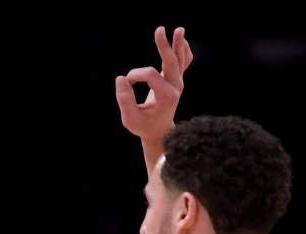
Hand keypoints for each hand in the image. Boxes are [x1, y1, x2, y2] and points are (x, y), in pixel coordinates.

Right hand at [115, 27, 192, 143]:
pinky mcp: (177, 81)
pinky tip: (180, 39)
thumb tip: (121, 79)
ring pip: (181, 60)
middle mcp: (176, 88)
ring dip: (178, 44)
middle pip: (171, 62)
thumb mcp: (130, 119)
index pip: (150, 75)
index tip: (126, 83)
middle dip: (164, 46)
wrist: (159, 133)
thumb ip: (124, 100)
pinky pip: (184, 62)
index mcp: (166, 97)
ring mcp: (178, 84)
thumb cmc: (143, 126)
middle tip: (159, 29)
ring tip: (179, 29)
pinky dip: (183, 50)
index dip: (134, 75)